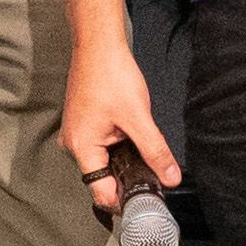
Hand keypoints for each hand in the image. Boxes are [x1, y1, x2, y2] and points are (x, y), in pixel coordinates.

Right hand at [59, 40, 180, 206]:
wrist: (98, 45)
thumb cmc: (112, 76)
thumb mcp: (139, 118)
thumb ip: (155, 152)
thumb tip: (171, 179)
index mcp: (81, 148)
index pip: (102, 193)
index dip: (126, 200)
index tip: (149, 200)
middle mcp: (74, 145)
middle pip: (103, 179)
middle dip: (127, 179)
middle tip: (155, 176)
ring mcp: (77, 134)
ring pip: (105, 162)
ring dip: (124, 161)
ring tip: (145, 151)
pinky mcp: (84, 124)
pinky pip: (102, 147)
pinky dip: (119, 148)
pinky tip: (133, 136)